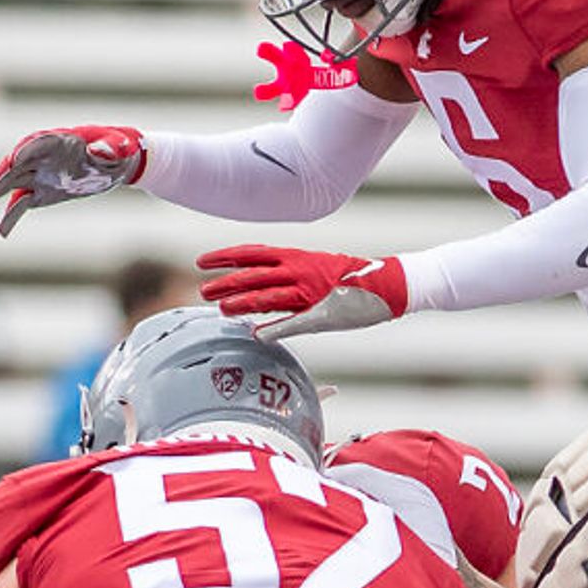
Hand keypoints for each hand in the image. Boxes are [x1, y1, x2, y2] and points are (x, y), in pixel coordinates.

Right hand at [0, 125, 144, 234]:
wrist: (117, 163)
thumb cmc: (119, 149)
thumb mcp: (120, 148)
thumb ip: (110, 148)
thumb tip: (98, 153)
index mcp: (59, 141)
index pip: (36, 143)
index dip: (26, 151)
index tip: (14, 160)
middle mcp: (43, 156)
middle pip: (15, 164)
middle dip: (1, 177)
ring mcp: (40, 174)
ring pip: (12, 183)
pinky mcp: (41, 192)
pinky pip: (21, 203)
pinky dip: (11, 216)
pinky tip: (2, 231)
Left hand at [198, 244, 407, 338]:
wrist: (383, 283)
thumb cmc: (347, 278)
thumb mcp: (312, 269)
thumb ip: (285, 278)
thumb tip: (258, 288)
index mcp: (294, 256)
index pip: (252, 253)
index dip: (226, 257)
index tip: (204, 261)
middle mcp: (297, 269)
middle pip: (253, 274)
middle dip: (226, 281)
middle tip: (204, 289)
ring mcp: (308, 289)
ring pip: (267, 295)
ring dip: (241, 302)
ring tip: (220, 308)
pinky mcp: (320, 310)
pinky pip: (292, 320)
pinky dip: (273, 327)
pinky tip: (256, 334)